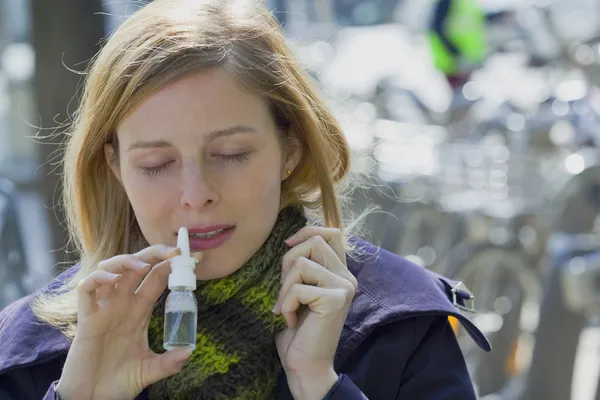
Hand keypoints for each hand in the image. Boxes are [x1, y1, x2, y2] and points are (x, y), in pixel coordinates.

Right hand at [56, 245, 201, 399]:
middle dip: (155, 254)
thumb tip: (189, 351)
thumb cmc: (117, 382)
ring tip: (143, 264)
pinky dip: (97, 279)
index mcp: (139, 310)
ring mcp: (103, 309)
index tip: (194, 258)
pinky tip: (112, 279)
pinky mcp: (86, 319)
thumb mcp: (149, 370)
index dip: (173, 265)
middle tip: (174, 251)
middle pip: (137, 266)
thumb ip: (168, 362)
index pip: (158, 278)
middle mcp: (122, 304)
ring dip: (126, 261)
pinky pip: (86, 290)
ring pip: (111, 270)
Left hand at [274, 227, 356, 399]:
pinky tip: (291, 321)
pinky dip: (285, 305)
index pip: (331, 233)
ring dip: (284, 287)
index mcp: (340, 273)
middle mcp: (347, 277)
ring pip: (301, 263)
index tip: (288, 246)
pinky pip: (297, 288)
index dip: (307, 232)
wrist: (306, 366)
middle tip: (284, 289)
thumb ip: (304, 267)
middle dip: (288, 262)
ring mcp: (343, 288)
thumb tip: (290, 240)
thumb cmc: (299, 331)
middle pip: (314, 242)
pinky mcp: (334, 300)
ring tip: (286, 307)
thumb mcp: (301, 291)